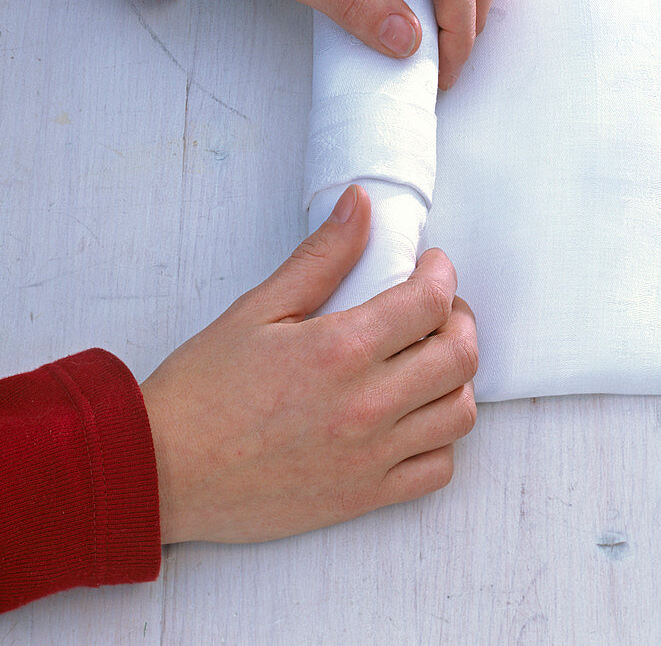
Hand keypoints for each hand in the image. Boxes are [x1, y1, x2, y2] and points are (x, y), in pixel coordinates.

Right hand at [140, 185, 477, 542]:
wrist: (161, 472)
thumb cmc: (203, 391)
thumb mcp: (258, 309)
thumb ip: (320, 257)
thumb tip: (360, 204)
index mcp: (340, 350)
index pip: (430, 301)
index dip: (442, 274)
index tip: (431, 267)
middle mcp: (366, 405)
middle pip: (460, 356)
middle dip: (460, 320)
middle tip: (438, 310)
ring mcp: (370, 456)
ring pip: (459, 413)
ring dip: (456, 379)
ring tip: (430, 362)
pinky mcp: (365, 496)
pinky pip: (438, 470)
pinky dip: (440, 439)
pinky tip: (416, 417)